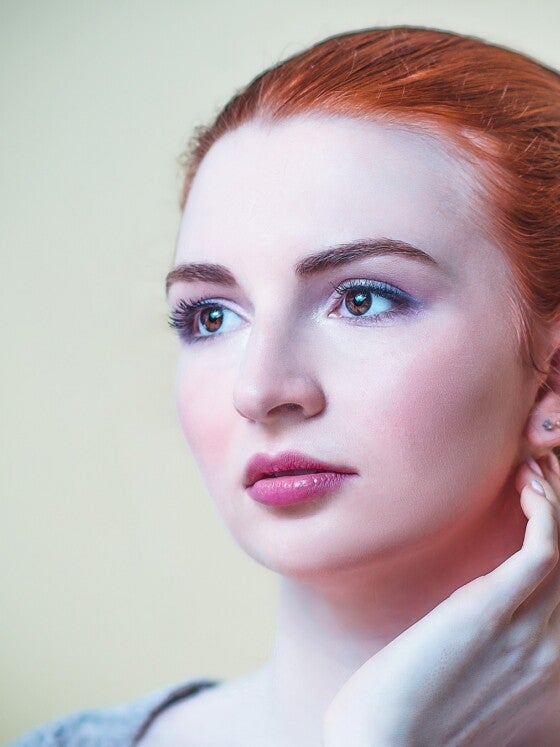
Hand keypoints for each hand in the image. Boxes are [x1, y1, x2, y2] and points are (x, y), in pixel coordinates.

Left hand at [323, 455, 559, 746]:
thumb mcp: (484, 690)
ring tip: (535, 466)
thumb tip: (503, 615)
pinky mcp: (498, 611)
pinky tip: (527, 484)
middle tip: (547, 469)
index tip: (551, 503)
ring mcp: (540, 636)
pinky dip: (546, 508)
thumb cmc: (421, 719)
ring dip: (558, 494)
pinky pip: (545, 546)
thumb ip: (511, 658)